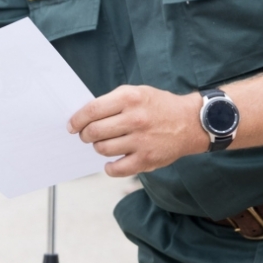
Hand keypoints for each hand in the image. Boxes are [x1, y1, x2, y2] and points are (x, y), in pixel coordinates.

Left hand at [69, 85, 202, 177]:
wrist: (190, 122)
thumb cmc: (159, 106)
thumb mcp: (136, 93)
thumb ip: (111, 102)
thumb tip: (84, 117)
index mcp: (129, 98)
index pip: (91, 111)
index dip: (76, 120)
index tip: (72, 126)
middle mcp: (135, 119)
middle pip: (94, 132)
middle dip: (85, 135)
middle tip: (88, 136)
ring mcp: (141, 141)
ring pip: (103, 149)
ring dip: (98, 148)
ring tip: (105, 144)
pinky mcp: (147, 159)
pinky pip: (117, 169)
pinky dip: (109, 167)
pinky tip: (112, 161)